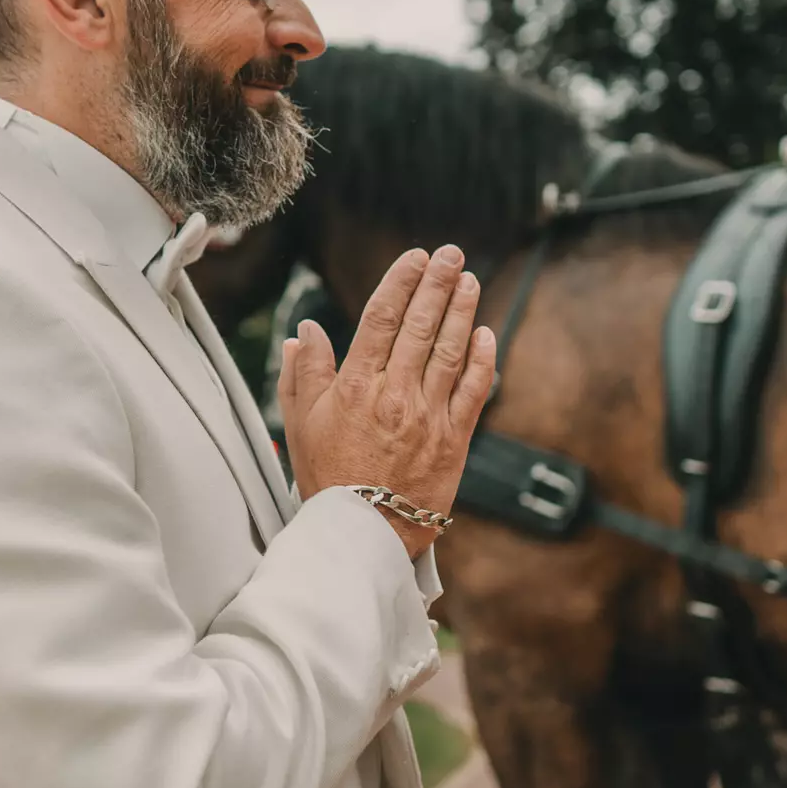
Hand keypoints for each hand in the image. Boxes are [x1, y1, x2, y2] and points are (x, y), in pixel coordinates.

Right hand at [277, 246, 496, 558]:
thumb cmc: (328, 478)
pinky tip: (485, 333)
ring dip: (461, 310)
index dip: (400, 282)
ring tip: (469, 281)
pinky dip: (481, 359)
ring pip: (450, 350)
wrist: (364, 533)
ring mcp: (429, 416)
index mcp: (356, 386)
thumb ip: (304, 373)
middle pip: (421, 325)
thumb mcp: (301, 423)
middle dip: (437, 284)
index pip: (381, 318)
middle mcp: (396, 394)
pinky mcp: (455, 439)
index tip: (414, 258)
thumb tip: (305, 331)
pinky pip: (473, 391)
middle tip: (452, 255)